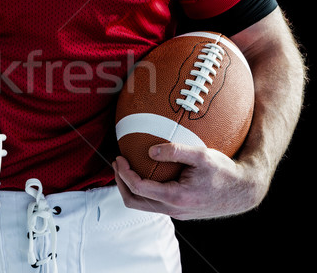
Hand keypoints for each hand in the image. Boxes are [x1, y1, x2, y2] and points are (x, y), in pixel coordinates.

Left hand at [113, 143, 266, 219]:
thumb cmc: (225, 171)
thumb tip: (150, 150)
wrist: (244, 191)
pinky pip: (156, 202)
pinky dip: (145, 189)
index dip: (124, 173)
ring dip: (131, 187)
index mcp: (175, 197)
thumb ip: (175, 150)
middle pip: (135, 202)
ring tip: (127, 167)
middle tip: (117, 164)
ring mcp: (177, 212)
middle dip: (120, 183)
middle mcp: (173, 209)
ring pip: (144, 205)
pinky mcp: (181, 210)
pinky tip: (148, 172)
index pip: (138, 188)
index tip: (119, 158)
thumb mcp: (202, 155)